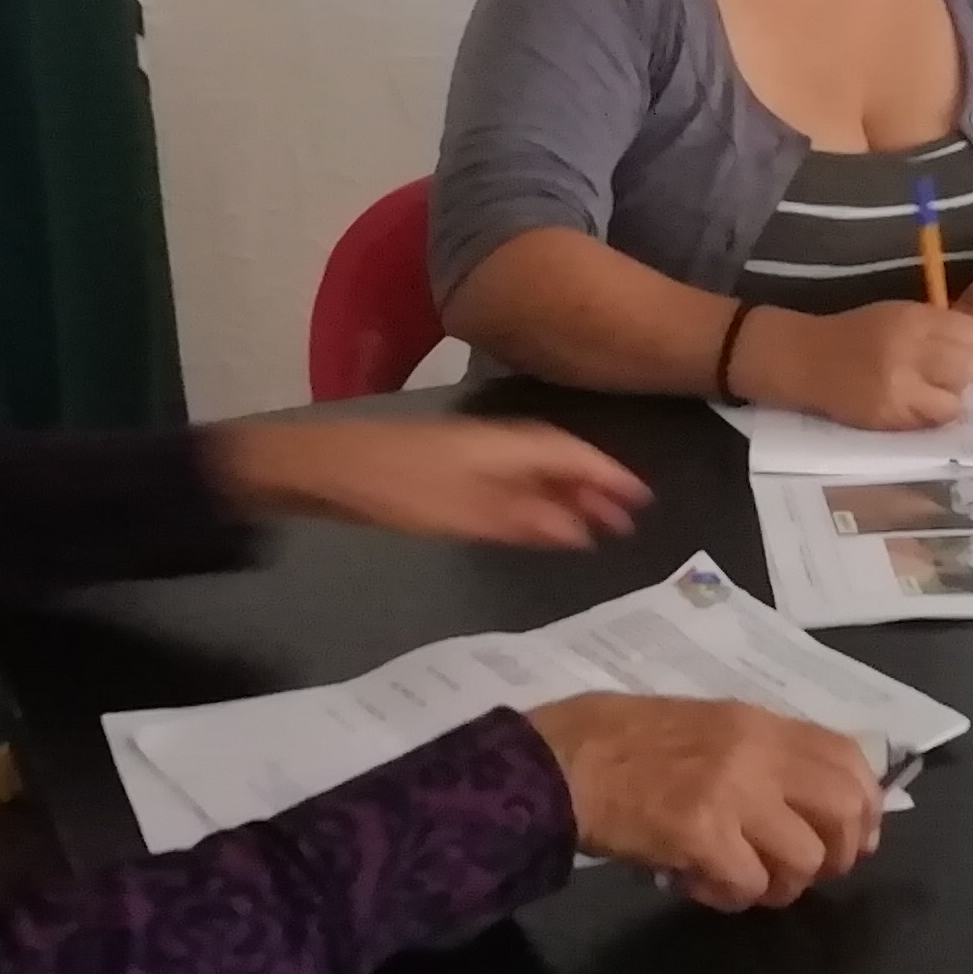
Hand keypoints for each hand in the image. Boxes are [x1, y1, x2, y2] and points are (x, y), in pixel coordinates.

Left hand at [207, 417, 646, 548]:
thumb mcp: (470, 514)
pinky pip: (512, 477)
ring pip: (535, 469)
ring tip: (592, 526)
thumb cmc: (401, 489)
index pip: (577, 454)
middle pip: (560, 459)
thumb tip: (583, 531)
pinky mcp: (451, 465)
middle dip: (595, 489)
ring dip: (566, 494)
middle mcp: (500, 441)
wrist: (328, 468)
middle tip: (626, 522)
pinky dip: (535, 496)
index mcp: (511, 445)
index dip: (612, 476)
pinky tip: (535, 519)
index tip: (644, 501)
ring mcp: (474, 451)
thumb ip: (528, 521)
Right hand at [522, 693, 886, 908]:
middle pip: (846, 811)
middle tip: (805, 873)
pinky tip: (696, 882)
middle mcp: (757, 753)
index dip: (867, 807)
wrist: (561, 760)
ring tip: (739, 878)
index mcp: (760, 724)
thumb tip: (812, 799)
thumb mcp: (707, 727)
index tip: (854, 838)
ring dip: (777, 885)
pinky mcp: (702, 835)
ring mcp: (732, 794)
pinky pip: (749, 886)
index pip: (849, 758)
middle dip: (838, 856)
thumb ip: (761, 755)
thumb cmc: (623, 743)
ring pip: (804, 860)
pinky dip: (728, 896)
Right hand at [747, 300, 972, 430]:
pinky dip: (931, 416)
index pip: (970, 333)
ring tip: (928, 392)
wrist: (805, 359)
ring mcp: (900, 386)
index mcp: (912, 318)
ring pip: (956, 399)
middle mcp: (909, 349)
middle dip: (960, 372)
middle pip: (968, 366)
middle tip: (941, 374)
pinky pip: (933, 421)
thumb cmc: (853, 335)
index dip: (966, 343)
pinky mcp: (891, 415)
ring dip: (948, 397)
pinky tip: (915, 406)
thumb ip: (934, 327)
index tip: (953, 348)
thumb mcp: (895, 315)